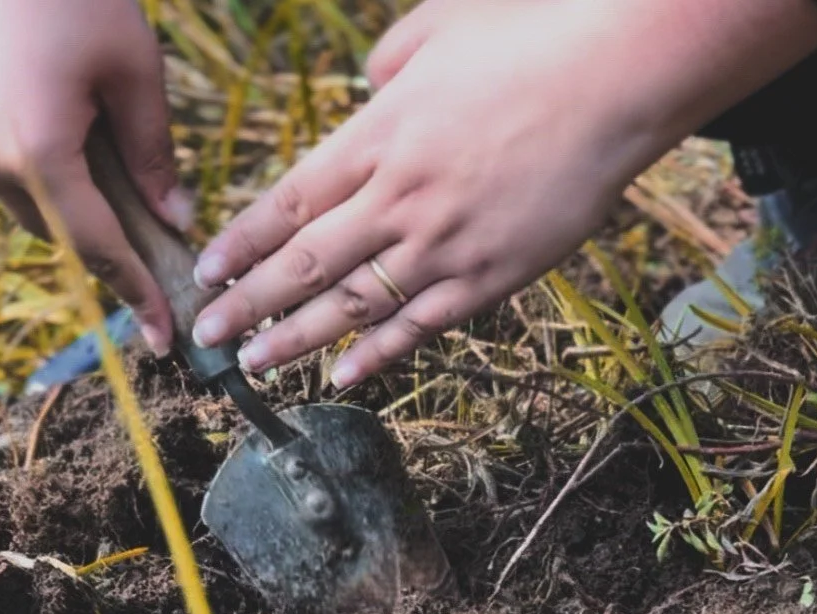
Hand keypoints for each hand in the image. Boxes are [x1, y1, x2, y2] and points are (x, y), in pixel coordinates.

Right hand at [0, 0, 190, 353]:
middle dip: (110, 245)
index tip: (166, 336)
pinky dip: (43, 172)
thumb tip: (174, 220)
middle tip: (161, 254)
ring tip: (120, 183)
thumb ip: (155, 154)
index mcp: (37, 153)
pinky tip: (76, 142)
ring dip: (73, 205)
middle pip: (62, 233)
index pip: (99, 248)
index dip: (138, 293)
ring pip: (31, 205)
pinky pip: (5, 172)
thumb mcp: (133, 68)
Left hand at [193, 0, 658, 387]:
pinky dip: (378, 355)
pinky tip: (341, 375)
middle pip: (306, 261)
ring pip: (354, 304)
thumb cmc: (528, 44)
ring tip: (253, 364)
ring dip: (296, 339)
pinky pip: (420, 327)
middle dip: (248, 301)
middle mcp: (400, 196)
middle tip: (204, 334)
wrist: (612, 83)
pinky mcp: (489, 277)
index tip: (206, 270)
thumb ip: (386, 64)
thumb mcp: (438, 29)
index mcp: (378, 133)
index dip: (244, 240)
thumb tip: (363, 87)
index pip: (290, 199)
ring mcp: (444, 244)